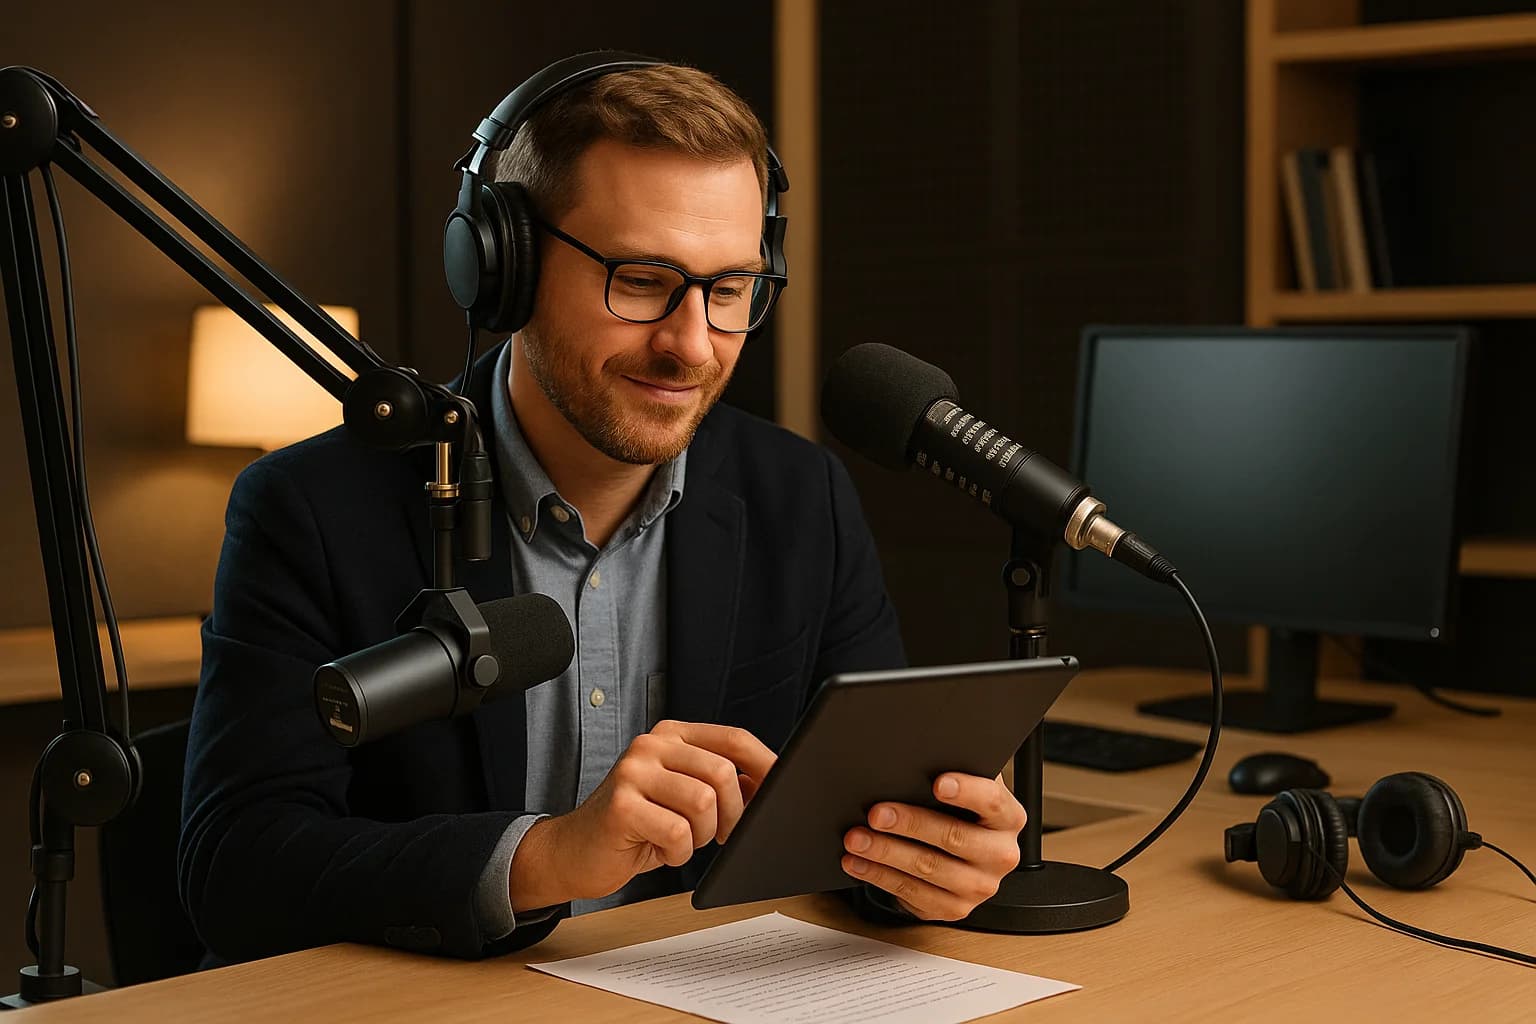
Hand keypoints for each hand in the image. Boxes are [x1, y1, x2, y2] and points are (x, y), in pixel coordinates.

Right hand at [510, 720, 775, 910]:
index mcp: (671, 736)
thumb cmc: (633, 826)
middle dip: (732, 813)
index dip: (765, 765)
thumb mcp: (680, 795)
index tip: (783, 788)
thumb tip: (770, 783)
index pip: (733, 739)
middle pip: (724, 772)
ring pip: (704, 803)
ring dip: (702, 835)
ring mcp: (633, 772)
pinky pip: (677, 833)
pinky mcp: (621, 806)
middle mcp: (651, 746)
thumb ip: (718, 782)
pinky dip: (677, 853)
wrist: (572, 852)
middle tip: (717, 834)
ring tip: (681, 839)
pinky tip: (658, 850)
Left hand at [842, 773, 1023, 921]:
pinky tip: (858, 863)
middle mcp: (1000, 855)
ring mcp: (978, 886)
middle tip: (876, 814)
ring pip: (927, 868)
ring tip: (856, 839)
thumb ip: (952, 774)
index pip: (991, 802)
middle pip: (953, 837)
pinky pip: (911, 892)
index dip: (966, 791)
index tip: (937, 783)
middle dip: (909, 823)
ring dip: (885, 852)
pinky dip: (879, 875)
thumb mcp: (964, 791)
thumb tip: (913, 760)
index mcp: (1008, 818)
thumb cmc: (959, 814)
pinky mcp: (954, 908)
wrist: (966, 860)